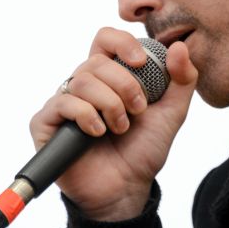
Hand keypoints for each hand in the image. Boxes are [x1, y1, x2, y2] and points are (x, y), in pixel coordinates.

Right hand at [29, 27, 197, 220]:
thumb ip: (182, 79)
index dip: (122, 42)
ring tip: (121, 127)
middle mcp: (84, 84)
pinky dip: (87, 116)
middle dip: (124, 85)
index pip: (106, 39)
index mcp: (110, 75)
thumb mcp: (173, 112)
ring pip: (82, 80)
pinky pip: (62, 103)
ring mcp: (63, 102)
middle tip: (138, 110)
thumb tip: (179, 46)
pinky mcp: (46, 123)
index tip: (141, 61)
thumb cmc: (144, 149)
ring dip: (110, 104)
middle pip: (96, 61)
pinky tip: (98, 133)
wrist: (127, 188)